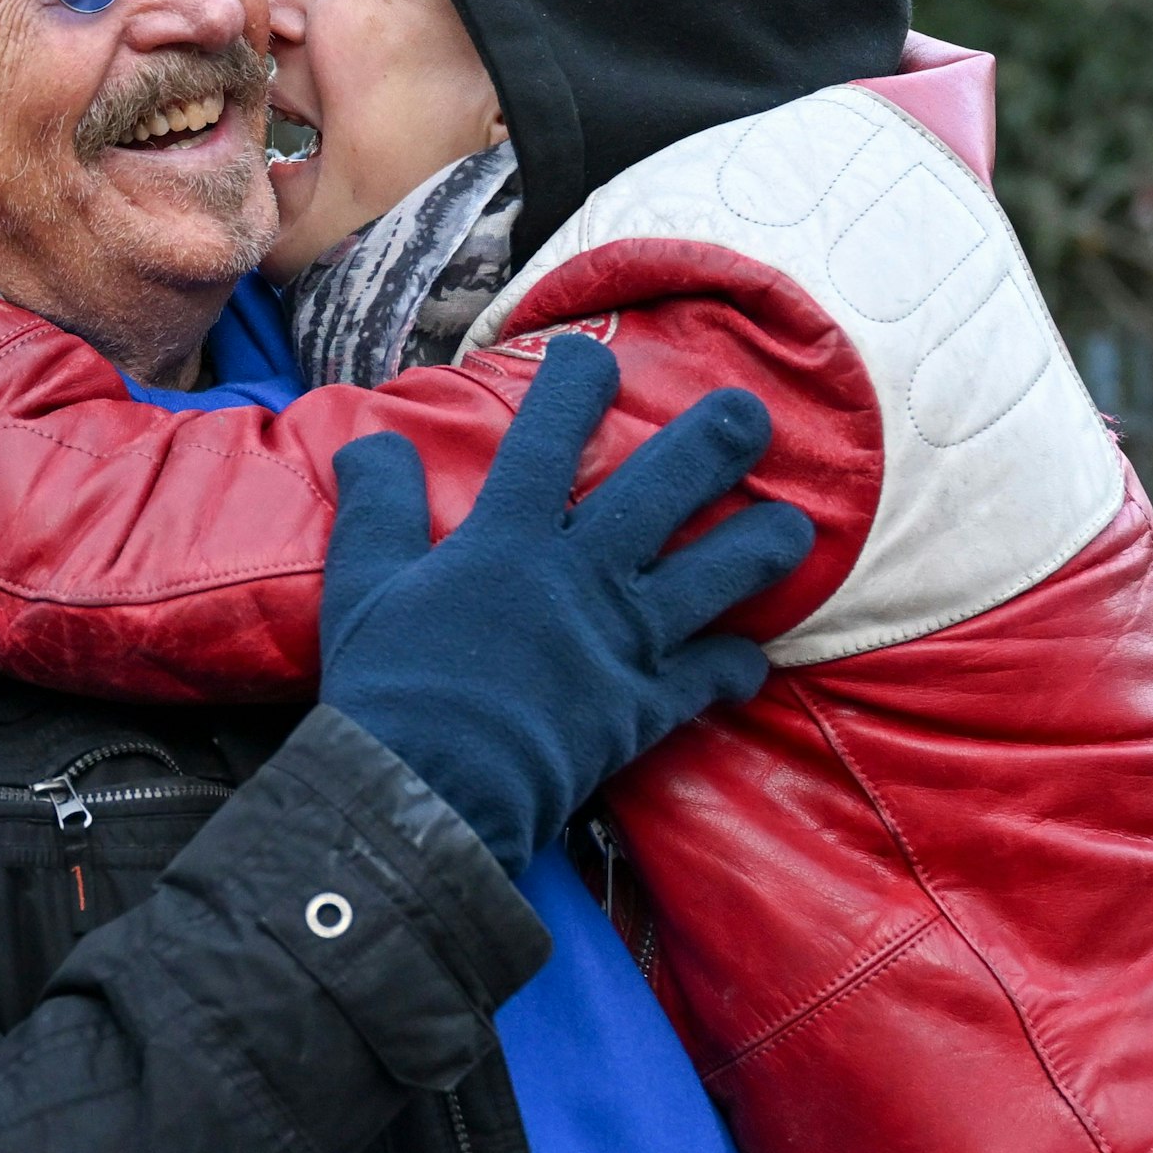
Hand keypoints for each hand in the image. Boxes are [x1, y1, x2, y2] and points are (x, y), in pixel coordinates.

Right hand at [319, 332, 813, 874]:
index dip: (576, 384)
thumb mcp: (360, 586)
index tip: (593, 357)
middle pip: (667, 487)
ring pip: (719, 573)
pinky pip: (712, 677)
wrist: (425, 795)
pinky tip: (748, 660)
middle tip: (749, 415)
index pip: (550, 436)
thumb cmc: (387, 689)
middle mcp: (581, 575)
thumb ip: (376, 507)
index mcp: (507, 540)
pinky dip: (736, 667)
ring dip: (764, 544)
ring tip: (792, 526)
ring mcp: (622, 641)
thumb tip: (374, 441)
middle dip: (717, 441)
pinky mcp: (644, 706)